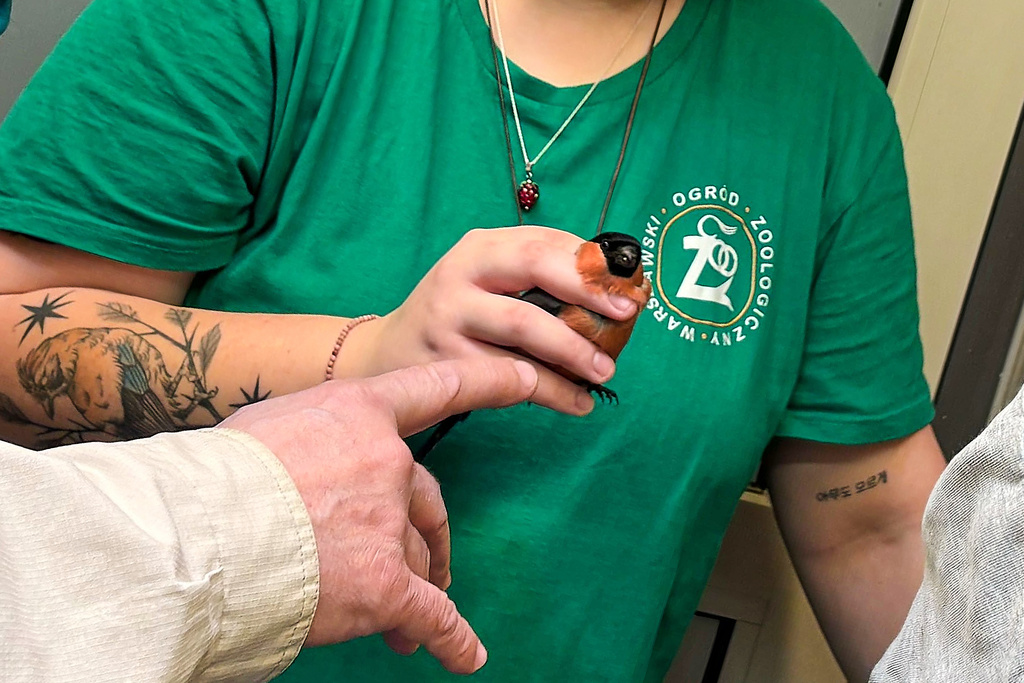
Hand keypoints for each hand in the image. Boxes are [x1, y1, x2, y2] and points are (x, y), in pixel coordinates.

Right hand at [219, 357, 538, 674]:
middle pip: (423, 500)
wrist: (187, 535)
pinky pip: (430, 613)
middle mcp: (385, 461)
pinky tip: (462, 654)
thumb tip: (317, 469)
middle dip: (426, 537)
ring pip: (413, 557)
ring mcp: (386, 522)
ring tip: (402, 627)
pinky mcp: (383, 584)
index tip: (529, 376)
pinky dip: (449, 636)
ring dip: (413, 588)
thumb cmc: (210, 480)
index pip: (435, 389)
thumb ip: (313, 442)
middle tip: (426, 567)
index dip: (489, 381)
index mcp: (357, 413)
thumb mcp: (266, 429)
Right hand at [343, 226, 639, 415]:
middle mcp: (460, 274)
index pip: (543, 241)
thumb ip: (540, 281)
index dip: (591, 263)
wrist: (387, 354)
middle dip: (585, 291)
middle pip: (532, 268)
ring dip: (572, 350)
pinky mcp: (445, 362)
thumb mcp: (488, 282)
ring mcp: (449, 317)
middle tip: (624, 318)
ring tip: (604, 372)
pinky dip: (550, 391)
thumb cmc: (457, 315)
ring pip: (522, 327)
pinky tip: (577, 402)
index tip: (631, 287)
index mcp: (480, 247)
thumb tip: (616, 295)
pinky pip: (508, 376)